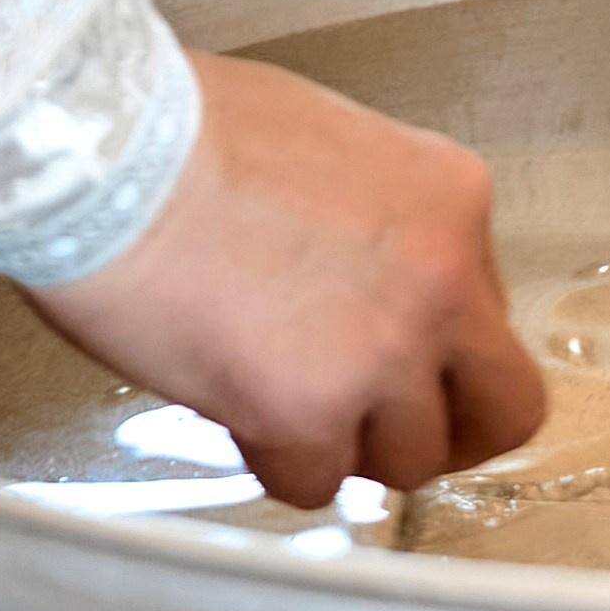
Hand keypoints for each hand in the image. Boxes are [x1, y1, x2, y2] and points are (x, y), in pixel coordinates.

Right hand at [26, 54, 544, 509]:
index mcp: (449, 202)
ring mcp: (381, 353)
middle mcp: (439, 282)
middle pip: (503, 407)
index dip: (436, 342)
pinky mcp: (307, 412)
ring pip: (409, 459)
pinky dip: (279, 463)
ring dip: (350, 445)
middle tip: (389, 425)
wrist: (106, 155)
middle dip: (450, 429)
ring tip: (286, 405)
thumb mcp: (326, 141)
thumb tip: (356, 272)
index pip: (489, 309)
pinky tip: (239, 415)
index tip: (400, 351)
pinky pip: (317, 482)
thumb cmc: (180, 128)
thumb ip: (373, 217)